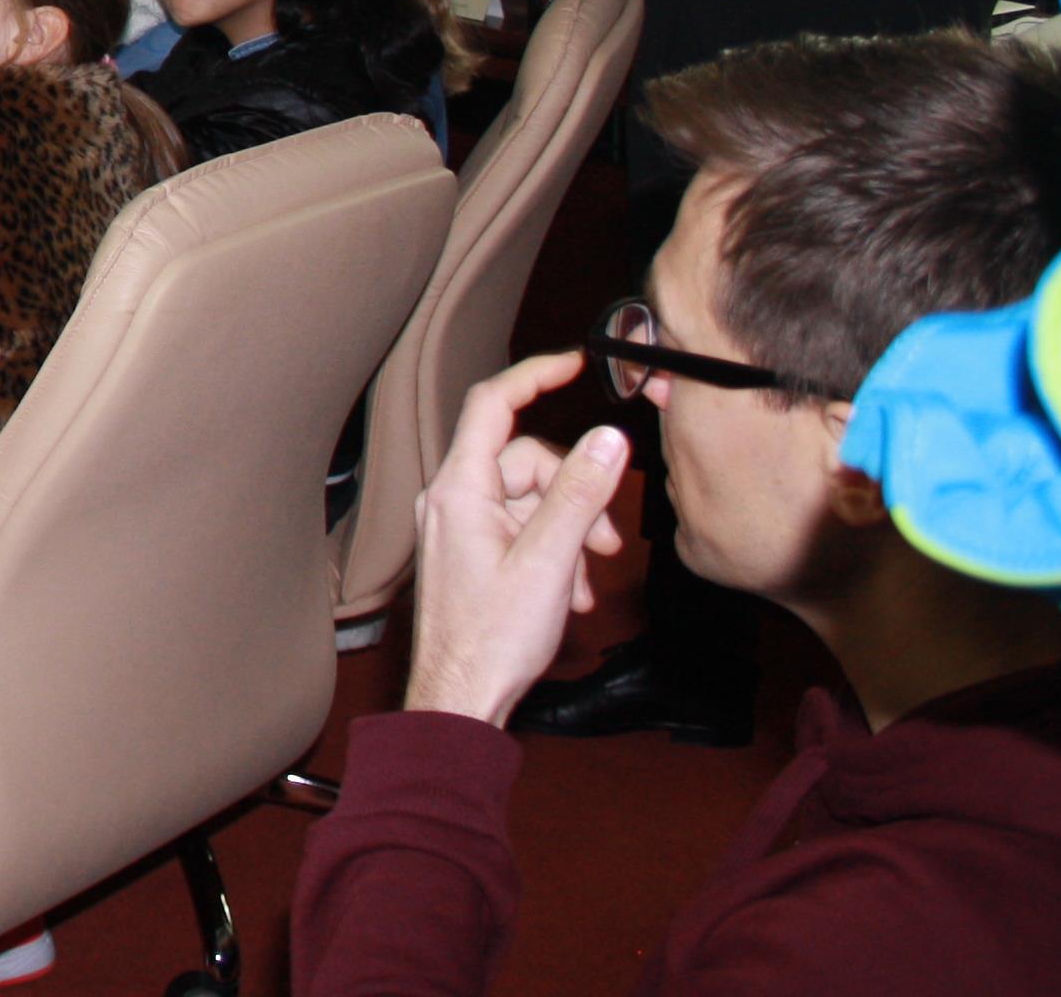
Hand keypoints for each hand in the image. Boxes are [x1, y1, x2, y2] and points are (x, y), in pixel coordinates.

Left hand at [404, 351, 633, 725]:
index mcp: (458, 489)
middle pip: (526, 462)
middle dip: (576, 495)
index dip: (534, 375)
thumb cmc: (493, 638)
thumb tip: (608, 438)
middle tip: (609, 543)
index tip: (575, 363)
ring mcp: (459, 527)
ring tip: (587, 582)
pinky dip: (553, 554)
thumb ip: (580, 495)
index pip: (493, 404)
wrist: (462, 698)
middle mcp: (451, 500)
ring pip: (530, 502)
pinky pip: (520, 531)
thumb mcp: (549, 560)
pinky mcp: (470, 554)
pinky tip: (571, 595)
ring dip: (570, 535)